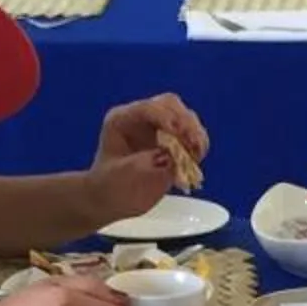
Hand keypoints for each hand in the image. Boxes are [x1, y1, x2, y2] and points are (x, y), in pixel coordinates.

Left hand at [88, 95, 208, 222]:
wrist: (110, 200)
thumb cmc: (108, 188)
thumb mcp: (118, 176)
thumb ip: (143, 165)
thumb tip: (170, 157)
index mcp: (122, 120)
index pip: (146, 108)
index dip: (164, 116)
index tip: (175, 132)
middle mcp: (142, 119)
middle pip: (170, 106)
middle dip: (185, 122)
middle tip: (192, 142)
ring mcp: (159, 129)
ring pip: (185, 118)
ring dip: (195, 134)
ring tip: (197, 153)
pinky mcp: (173, 143)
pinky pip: (192, 137)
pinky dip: (198, 146)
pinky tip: (197, 159)